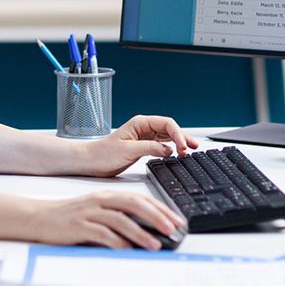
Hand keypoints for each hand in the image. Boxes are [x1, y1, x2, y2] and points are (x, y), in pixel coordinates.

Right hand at [31, 189, 186, 249]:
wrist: (40, 217)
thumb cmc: (70, 217)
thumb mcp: (96, 211)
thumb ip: (118, 217)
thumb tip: (147, 232)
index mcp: (107, 195)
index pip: (139, 198)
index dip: (160, 208)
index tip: (177, 220)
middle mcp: (100, 200)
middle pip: (133, 204)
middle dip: (156, 217)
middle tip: (172, 229)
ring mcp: (89, 212)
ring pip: (120, 219)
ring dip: (140, 232)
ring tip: (155, 245)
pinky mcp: (79, 226)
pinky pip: (102, 234)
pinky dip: (116, 242)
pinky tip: (127, 250)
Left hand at [80, 115, 198, 177]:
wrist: (90, 162)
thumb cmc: (103, 154)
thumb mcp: (128, 151)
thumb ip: (149, 148)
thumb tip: (168, 149)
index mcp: (140, 123)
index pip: (166, 123)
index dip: (178, 134)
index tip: (182, 147)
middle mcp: (143, 128)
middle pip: (170, 129)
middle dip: (182, 137)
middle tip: (193, 148)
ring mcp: (144, 137)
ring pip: (168, 137)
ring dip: (179, 143)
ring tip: (189, 151)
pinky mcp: (143, 147)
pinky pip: (162, 145)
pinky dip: (172, 149)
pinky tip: (177, 154)